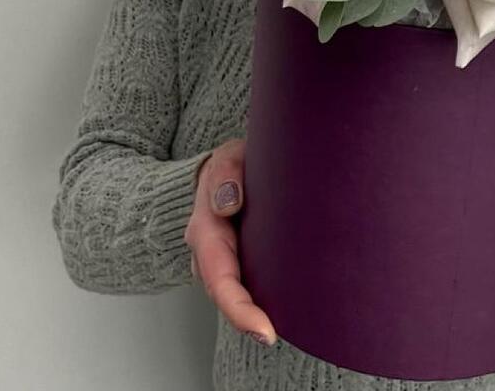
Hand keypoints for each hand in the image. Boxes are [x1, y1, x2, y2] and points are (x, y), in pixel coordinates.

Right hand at [184, 139, 276, 346]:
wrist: (227, 170)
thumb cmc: (230, 166)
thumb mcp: (226, 159)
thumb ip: (225, 174)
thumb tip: (229, 203)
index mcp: (206, 231)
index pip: (219, 277)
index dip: (238, 307)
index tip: (262, 328)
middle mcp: (212, 253)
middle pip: (226, 293)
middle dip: (246, 319)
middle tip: (270, 336)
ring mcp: (225, 259)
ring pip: (237, 291)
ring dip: (255, 312)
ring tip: (279, 329)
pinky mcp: (242, 259)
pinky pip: (249, 282)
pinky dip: (263, 298)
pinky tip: (288, 307)